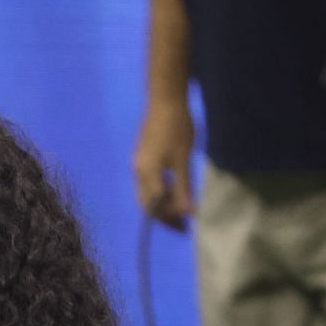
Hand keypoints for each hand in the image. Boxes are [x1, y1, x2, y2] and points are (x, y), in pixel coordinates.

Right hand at [132, 100, 194, 230]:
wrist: (164, 100)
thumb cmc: (177, 128)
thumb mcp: (182, 160)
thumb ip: (183, 187)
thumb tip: (187, 213)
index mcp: (147, 174)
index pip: (155, 205)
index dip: (170, 218)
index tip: (187, 225)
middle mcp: (138, 172)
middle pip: (147, 203)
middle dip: (163, 216)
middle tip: (182, 226)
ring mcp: (138, 164)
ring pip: (146, 194)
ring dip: (161, 205)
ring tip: (179, 211)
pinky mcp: (142, 158)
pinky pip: (147, 184)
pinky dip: (159, 193)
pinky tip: (172, 192)